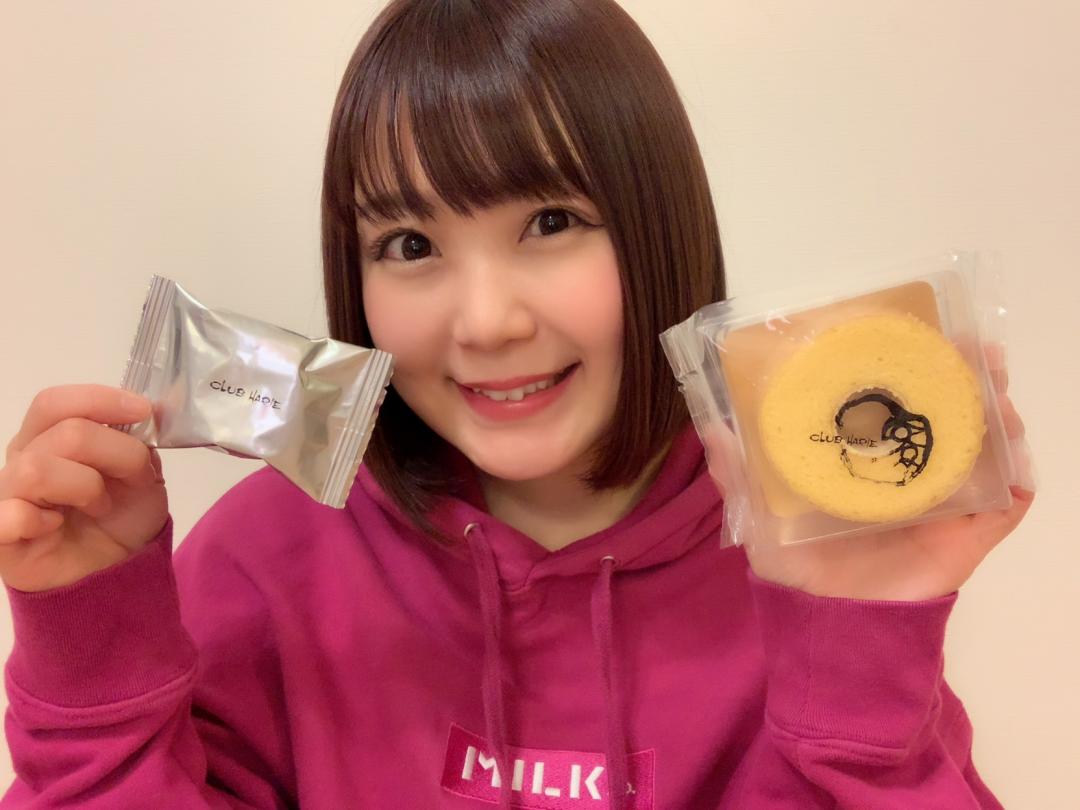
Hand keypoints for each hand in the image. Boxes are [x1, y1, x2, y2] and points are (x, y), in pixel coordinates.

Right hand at [0, 385, 168, 592]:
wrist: (115, 570)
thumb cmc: (121, 516)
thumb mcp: (143, 474)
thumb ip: (136, 443)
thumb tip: (143, 414)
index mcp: (49, 437)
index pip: (56, 402)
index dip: (99, 399)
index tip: (142, 410)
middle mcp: (23, 460)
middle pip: (65, 433)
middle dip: (115, 454)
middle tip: (129, 480)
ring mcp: (8, 496)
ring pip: (37, 469)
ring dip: (85, 488)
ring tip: (99, 507)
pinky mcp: (1, 535)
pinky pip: (10, 515)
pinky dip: (40, 519)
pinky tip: (55, 526)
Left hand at [705, 343, 1035, 600]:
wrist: (833, 629)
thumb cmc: (797, 572)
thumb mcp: (758, 518)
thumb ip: (737, 474)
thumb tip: (713, 425)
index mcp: (865, 458)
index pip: (892, 401)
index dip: (906, 365)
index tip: (912, 331)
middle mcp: (908, 472)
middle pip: (946, 413)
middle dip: (962, 375)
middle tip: (968, 347)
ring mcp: (944, 501)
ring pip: (984, 446)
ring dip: (997, 411)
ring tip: (994, 386)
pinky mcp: (970, 535)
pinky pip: (1007, 502)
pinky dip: (1019, 475)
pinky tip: (1013, 452)